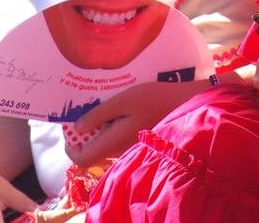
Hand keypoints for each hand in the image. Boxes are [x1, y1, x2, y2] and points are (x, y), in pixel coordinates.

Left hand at [66, 79, 206, 168]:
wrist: (187, 104)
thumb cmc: (155, 99)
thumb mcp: (123, 100)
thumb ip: (99, 115)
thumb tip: (77, 128)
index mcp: (113, 142)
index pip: (82, 159)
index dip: (71, 146)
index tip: (71, 127)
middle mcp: (120, 150)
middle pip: (92, 151)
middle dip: (84, 132)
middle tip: (86, 106)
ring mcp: (130, 146)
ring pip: (105, 143)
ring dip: (98, 127)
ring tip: (102, 102)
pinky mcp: (138, 139)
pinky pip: (117, 137)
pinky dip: (111, 125)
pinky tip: (118, 106)